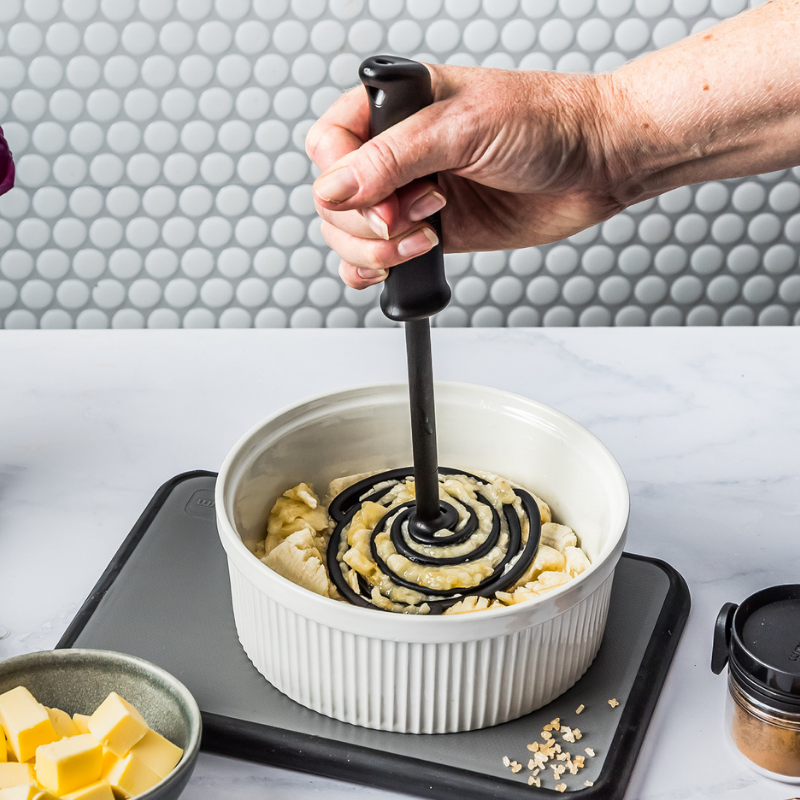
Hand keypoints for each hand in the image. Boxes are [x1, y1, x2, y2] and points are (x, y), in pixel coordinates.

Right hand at [305, 64, 624, 288]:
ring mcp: (414, 194)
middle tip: (421, 216)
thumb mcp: (464, 128)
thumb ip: (393, 159)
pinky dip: (374, 272)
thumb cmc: (549, 122)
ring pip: (352, 233)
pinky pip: (380, 259)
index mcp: (397, 105)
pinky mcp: (433, 232)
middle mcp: (400, 151)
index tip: (382, 200)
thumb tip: (332, 189)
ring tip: (429, 236)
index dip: (342, 180)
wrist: (599, 162)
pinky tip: (394, 270)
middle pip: (335, 198)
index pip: (330, 144)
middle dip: (367, 222)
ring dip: (376, 250)